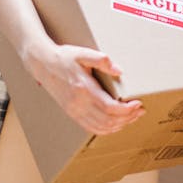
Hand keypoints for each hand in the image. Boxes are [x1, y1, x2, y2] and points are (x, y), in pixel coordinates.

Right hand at [22, 41, 143, 134]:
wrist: (42, 64)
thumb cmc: (64, 57)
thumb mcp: (83, 53)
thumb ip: (102, 60)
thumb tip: (119, 71)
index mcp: (83, 89)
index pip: (110, 108)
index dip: (127, 110)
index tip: (138, 104)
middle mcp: (78, 104)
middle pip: (108, 120)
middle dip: (128, 118)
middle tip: (140, 111)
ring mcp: (74, 111)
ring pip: (101, 127)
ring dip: (119, 125)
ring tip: (131, 117)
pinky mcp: (72, 114)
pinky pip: (91, 128)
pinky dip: (106, 129)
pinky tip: (116, 123)